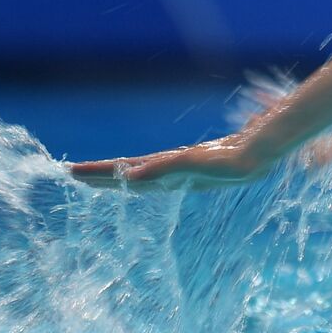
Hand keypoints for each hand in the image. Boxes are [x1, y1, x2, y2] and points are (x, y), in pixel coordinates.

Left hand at [68, 133, 266, 190]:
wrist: (261, 156)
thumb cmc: (230, 160)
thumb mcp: (194, 162)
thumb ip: (163, 169)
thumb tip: (129, 177)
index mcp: (163, 174)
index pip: (122, 174)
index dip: (96, 172)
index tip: (70, 171)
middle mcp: (168, 174)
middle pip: (126, 176)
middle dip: (99, 176)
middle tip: (71, 173)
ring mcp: (179, 170)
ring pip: (139, 173)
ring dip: (118, 173)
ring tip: (99, 174)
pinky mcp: (191, 162)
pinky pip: (156, 167)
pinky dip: (142, 168)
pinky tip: (143, 169)